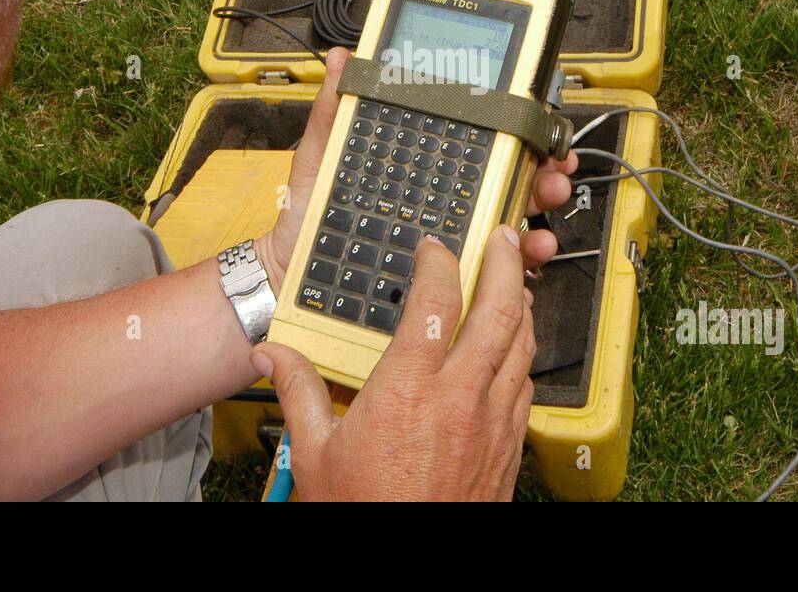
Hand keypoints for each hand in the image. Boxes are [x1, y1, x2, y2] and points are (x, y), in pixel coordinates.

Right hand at [252, 226, 535, 500]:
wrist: (406, 566)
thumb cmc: (363, 512)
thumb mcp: (315, 452)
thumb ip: (297, 391)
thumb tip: (271, 355)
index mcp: (408, 388)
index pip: (436, 301)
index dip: (439, 262)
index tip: (434, 248)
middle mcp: (459, 397)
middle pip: (499, 310)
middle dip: (506, 265)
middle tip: (505, 239)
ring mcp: (492, 422)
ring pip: (522, 346)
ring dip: (522, 307)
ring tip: (515, 284)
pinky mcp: (509, 447)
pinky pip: (526, 386)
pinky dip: (524, 356)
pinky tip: (514, 352)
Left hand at [254, 46, 579, 293]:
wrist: (294, 280)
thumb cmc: (308, 221)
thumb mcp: (320, 161)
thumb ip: (333, 113)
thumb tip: (342, 60)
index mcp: (418, 170)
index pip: (475, 145)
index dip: (511, 132)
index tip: (536, 125)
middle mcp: (440, 203)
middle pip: (504, 180)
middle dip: (539, 169)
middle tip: (552, 165)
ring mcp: (448, 241)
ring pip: (508, 221)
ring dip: (538, 208)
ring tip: (546, 200)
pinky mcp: (448, 279)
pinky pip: (495, 269)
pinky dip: (521, 261)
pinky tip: (531, 250)